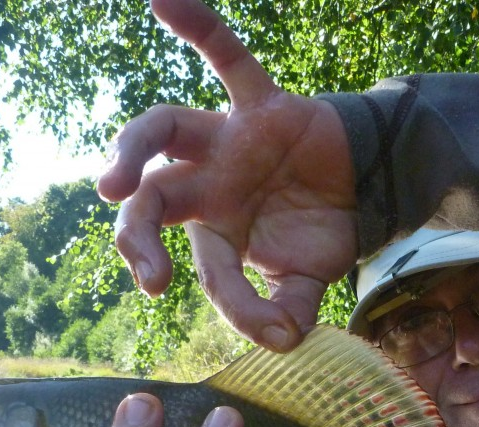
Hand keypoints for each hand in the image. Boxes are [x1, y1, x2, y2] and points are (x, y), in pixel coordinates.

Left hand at [98, 0, 358, 350]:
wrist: (366, 184)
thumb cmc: (323, 231)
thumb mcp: (309, 282)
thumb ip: (292, 311)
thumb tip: (282, 343)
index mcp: (216, 231)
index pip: (209, 269)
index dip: (236, 301)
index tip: (269, 328)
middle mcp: (209, 184)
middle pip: (153, 199)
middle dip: (138, 235)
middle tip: (145, 272)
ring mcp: (229, 140)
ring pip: (165, 128)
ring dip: (132, 148)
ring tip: (112, 185)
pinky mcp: (262, 103)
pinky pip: (227, 57)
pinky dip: (199, 28)